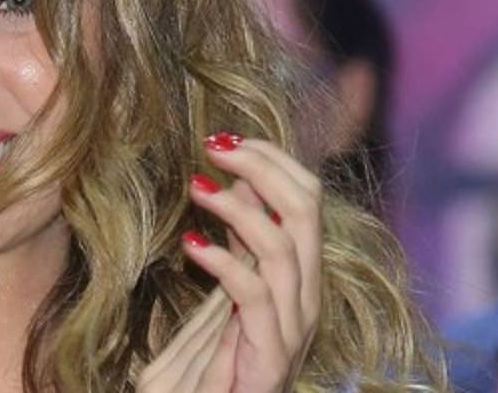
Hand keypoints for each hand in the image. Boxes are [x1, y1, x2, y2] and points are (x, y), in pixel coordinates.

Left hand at [138, 133, 322, 392]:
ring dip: (237, 208)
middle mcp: (306, 297)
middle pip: (306, 211)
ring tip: (195, 186)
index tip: (228, 138)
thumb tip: (237, 177)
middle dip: (262, 167)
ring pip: (283, 247)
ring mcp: (292, 327)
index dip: (273, 161)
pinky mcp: (269, 354)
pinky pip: (254, 295)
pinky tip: (191, 243)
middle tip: (213, 144)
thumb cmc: (221, 359)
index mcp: (301, 275)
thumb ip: (240, 239)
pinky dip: (223, 262)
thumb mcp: (231, 286)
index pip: (307, 199)